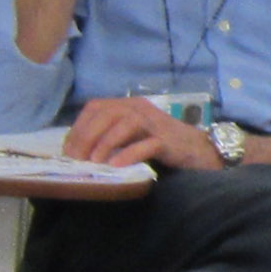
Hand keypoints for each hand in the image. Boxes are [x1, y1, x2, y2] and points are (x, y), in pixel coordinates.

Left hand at [62, 96, 220, 170]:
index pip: (96, 107)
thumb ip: (111, 136)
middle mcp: (140, 108)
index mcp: (129, 105)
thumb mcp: (133, 136)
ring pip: (125, 123)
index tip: (68, 151)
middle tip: (77, 160)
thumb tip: (77, 151)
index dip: (79, 127)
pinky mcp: (168, 140)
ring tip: (94, 163)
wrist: (202, 151)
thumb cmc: (163, 146)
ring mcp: (156, 123)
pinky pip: (146, 144)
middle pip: (107, 113)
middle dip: (87, 137)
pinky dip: (129, 154)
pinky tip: (117, 166)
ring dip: (105, 143)